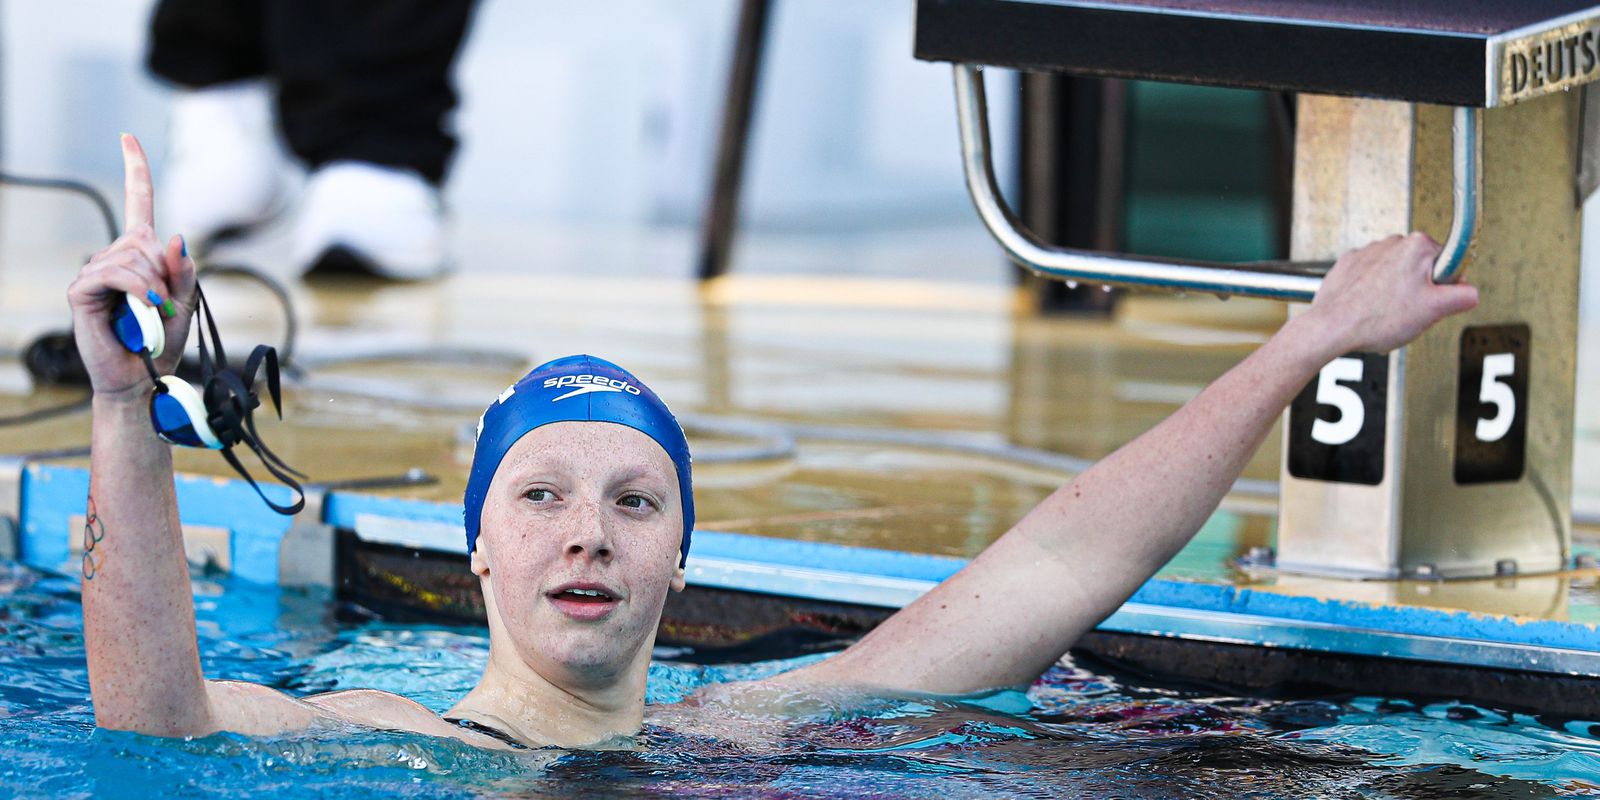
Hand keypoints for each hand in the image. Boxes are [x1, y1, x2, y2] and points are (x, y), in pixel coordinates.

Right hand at [67, 134, 197, 401]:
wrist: (142, 378)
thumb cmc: (161, 342)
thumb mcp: (185, 303)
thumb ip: (184, 271)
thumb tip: (175, 236)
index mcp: (139, 255)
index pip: (136, 203)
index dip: (135, 170)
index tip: (128, 137)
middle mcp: (114, 257)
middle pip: (146, 241)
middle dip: (166, 274)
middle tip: (166, 308)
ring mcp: (94, 272)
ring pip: (133, 258)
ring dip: (154, 288)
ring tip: (154, 316)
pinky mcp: (82, 290)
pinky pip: (116, 274)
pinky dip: (139, 289)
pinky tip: (148, 306)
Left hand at [1304, 232, 1478, 354]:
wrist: (1331, 328)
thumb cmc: (1377, 318)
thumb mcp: (1434, 310)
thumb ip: (1462, 297)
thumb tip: (1471, 292)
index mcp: (1417, 245)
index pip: (1449, 262)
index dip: (1445, 287)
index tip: (1434, 300)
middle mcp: (1391, 242)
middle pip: (1421, 269)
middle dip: (1420, 291)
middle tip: (1409, 312)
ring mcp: (1367, 253)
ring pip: (1395, 275)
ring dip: (1395, 293)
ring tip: (1385, 314)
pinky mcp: (1348, 266)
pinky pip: (1370, 280)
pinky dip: (1371, 293)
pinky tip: (1368, 309)